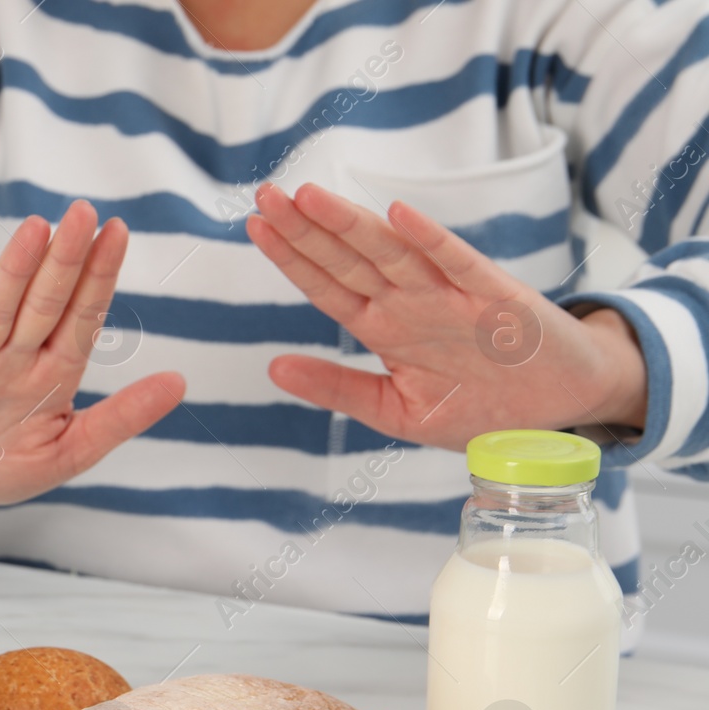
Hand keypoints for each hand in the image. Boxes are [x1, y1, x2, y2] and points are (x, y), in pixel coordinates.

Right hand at [0, 200, 185, 502]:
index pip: (80, 318)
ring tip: (36, 230)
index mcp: (49, 373)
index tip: (118, 231)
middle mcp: (9, 358)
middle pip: (42, 303)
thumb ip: (119, 419)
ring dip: (14, 271)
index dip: (98, 276)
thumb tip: (179, 382)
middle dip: (64, 260)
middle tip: (84, 213)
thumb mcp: (66, 453)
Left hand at [246, 182, 648, 449]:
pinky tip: (397, 215)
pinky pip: (459, 264)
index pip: (327, 285)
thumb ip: (338, 389)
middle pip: (349, 259)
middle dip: (306, 228)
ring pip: (392, 252)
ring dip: (350, 224)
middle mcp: (411, 304)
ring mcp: (452, 297)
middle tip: (265, 194)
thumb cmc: (480, 406)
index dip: (291, 256)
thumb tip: (273, 368)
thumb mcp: (396, 410)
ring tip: (307, 197)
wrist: (559, 408)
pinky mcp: (496, 299)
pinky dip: (431, 240)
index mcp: (384, 328)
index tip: (254, 227)